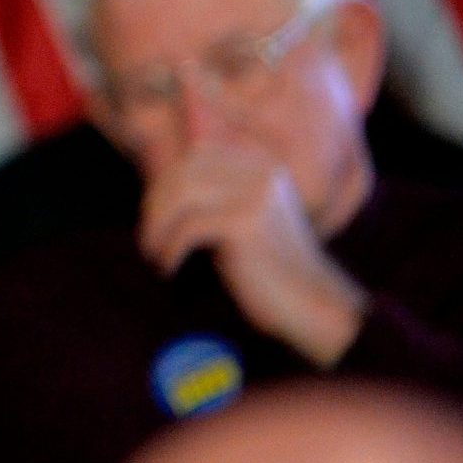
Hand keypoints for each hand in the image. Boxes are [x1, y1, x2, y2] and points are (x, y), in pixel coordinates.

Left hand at [138, 141, 367, 364]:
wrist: (314, 306)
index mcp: (260, 165)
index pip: (195, 156)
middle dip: (155, 205)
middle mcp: (260, 172)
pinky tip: (168, 268)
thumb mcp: (241, 218)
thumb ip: (212, 194)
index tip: (153, 216)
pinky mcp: (247, 222)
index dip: (165, 184)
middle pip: (183, 172)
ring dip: (156, 226)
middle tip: (148, 238)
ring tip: (153, 252)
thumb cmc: (269, 268)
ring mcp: (255, 194)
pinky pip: (189, 227)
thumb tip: (157, 182)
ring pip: (180, 196)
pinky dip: (170, 248)